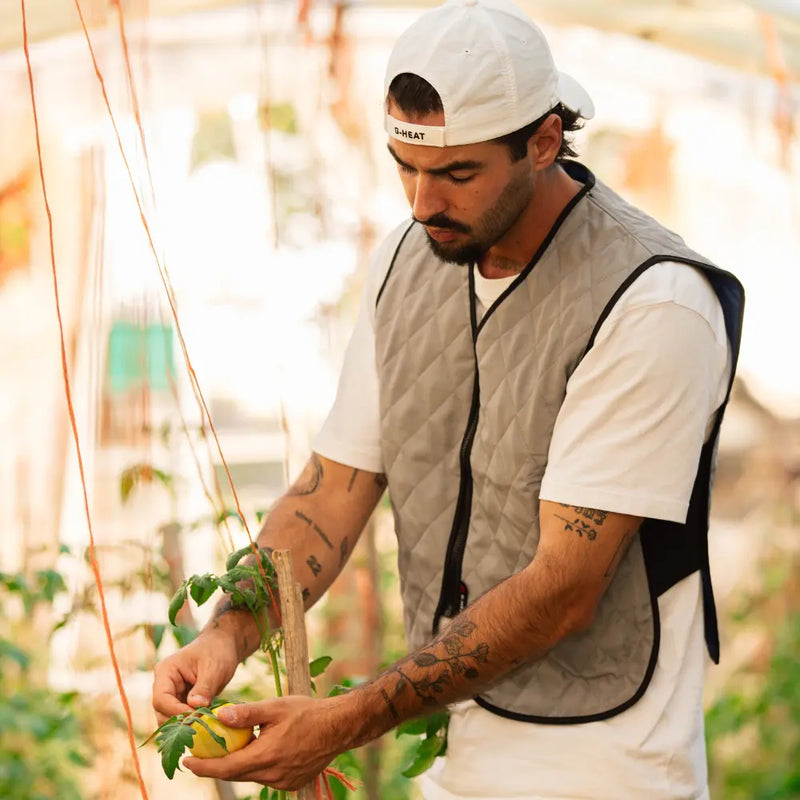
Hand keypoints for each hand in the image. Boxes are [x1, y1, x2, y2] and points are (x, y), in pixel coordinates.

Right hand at [152, 631, 239, 722]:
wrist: (223, 645)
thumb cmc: (218, 651)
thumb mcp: (214, 668)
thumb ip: (204, 688)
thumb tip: (194, 707)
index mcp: (165, 672)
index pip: (161, 699)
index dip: (175, 712)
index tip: (196, 717)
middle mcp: (163, 684)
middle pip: (161, 712)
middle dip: (179, 721)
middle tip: (201, 724)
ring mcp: (171, 694)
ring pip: (169, 719)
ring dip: (185, 724)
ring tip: (204, 724)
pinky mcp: (180, 701)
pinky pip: (179, 718)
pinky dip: (190, 722)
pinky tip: (203, 723)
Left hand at [183, 695, 357, 789]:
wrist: (338, 726)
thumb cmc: (307, 712)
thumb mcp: (275, 707)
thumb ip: (246, 713)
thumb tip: (218, 716)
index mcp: (267, 755)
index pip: (227, 768)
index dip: (204, 767)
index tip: (187, 762)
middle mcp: (273, 774)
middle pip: (236, 774)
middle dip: (216, 765)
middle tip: (201, 753)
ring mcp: (283, 781)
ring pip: (251, 775)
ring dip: (239, 763)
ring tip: (230, 746)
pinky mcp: (291, 782)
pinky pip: (266, 776)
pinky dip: (256, 765)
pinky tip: (258, 749)